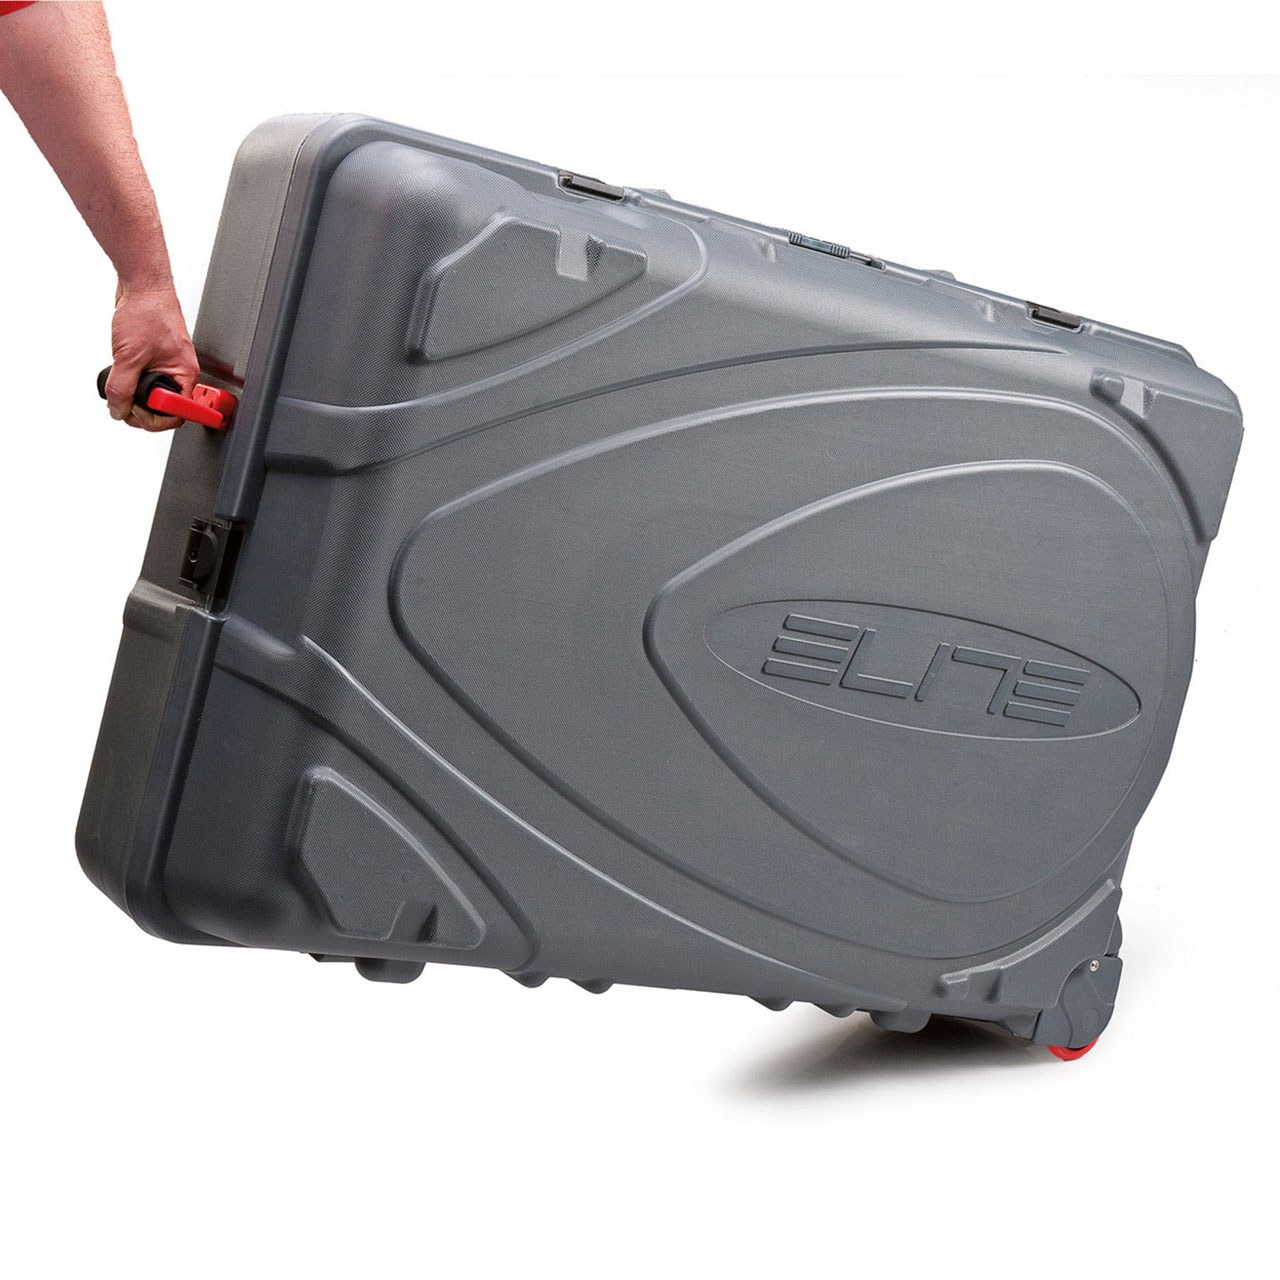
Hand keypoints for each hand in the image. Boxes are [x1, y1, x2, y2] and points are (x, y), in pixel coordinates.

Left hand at [105, 279, 198, 430]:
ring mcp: (167, 367)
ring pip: (152, 395)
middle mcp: (179, 373)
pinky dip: (131, 382)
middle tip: (123, 404)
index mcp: (185, 375)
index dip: (157, 420)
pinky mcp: (155, 360)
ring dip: (134, 395)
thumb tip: (118, 409)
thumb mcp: (130, 356)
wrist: (142, 286)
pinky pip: (145, 381)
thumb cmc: (149, 311)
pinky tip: (123, 373)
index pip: (179, 413)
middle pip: (165, 408)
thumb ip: (123, 387)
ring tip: (121, 385)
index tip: (137, 416)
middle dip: (142, 410)